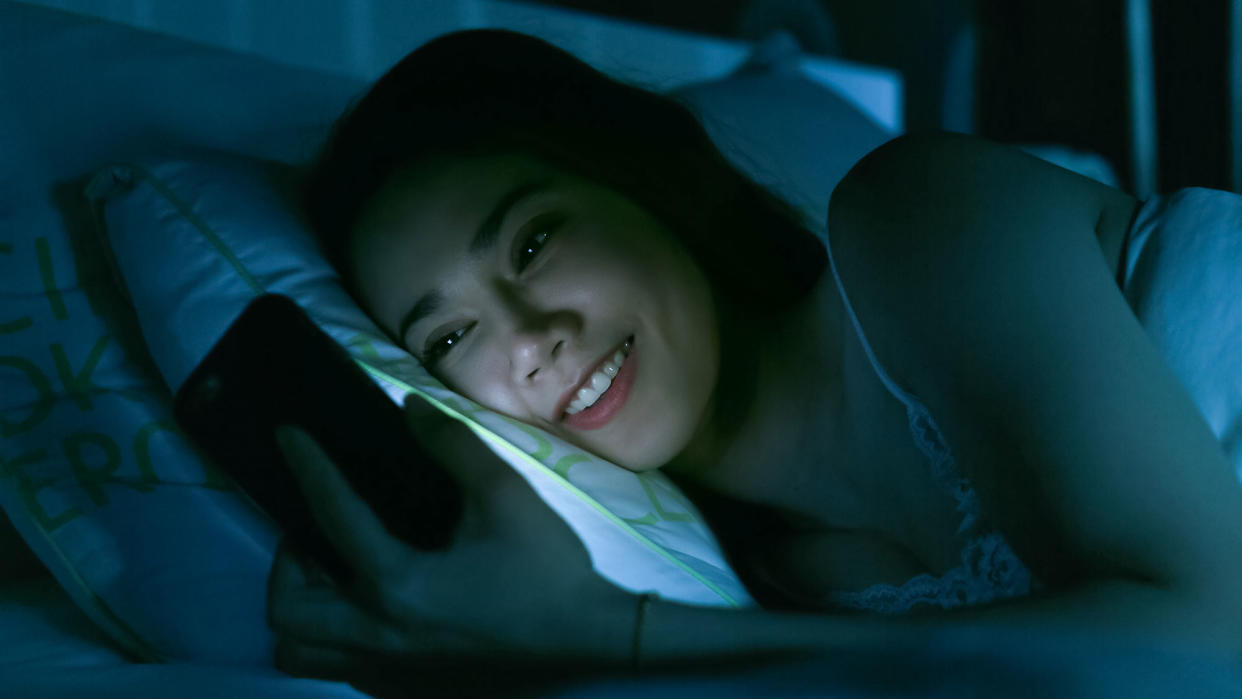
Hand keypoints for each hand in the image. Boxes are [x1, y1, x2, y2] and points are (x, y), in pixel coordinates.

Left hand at [267, 398, 635, 683]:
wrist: (590, 641)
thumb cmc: (548, 570)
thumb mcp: (505, 496)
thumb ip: (452, 446)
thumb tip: (408, 407)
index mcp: (399, 584)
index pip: (332, 515)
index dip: (306, 466)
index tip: (287, 436)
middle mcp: (379, 635)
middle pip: (288, 609)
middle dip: (287, 561)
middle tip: (315, 531)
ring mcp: (388, 671)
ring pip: (301, 652)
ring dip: (301, 610)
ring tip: (333, 576)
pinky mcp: (405, 690)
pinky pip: (340, 669)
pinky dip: (335, 638)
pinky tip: (371, 610)